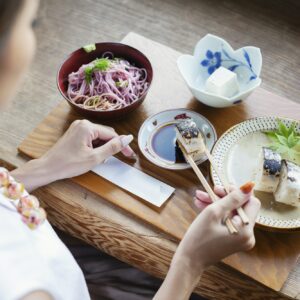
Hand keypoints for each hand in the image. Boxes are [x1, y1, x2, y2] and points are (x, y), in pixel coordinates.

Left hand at [12, 119, 134, 190]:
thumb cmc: (69, 164)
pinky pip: (91, 137)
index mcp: (88, 127)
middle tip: (120, 157)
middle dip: (113, 146)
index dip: (122, 145)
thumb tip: (127, 138)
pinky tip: (94, 155)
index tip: (129, 154)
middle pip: (106, 134)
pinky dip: (96, 146)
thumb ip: (113, 147)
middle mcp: (83, 123)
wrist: (48, 168)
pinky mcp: (75, 133)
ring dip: (103, 147)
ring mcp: (78, 127)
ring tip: (101, 159)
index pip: (112, 135)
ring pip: (99, 136)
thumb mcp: (95, 158)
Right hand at [176, 185, 259, 271]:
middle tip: (210, 189)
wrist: (189, 261)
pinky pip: (227, 220)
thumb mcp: (213, 213)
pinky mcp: (233, 239)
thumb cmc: (199, 237)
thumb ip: (232, 199)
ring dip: (217, 203)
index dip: (238, 192)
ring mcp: (241, 239)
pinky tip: (202, 204)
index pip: (251, 202)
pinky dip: (217, 213)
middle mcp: (248, 236)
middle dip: (223, 196)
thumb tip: (249, 186)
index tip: (222, 187)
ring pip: (231, 212)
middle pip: (240, 207)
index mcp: (246, 231)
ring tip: (200, 196)